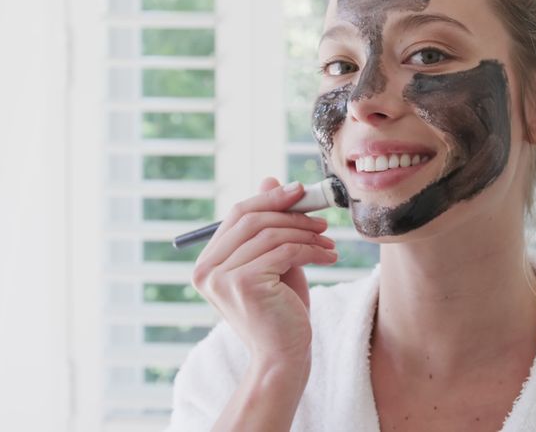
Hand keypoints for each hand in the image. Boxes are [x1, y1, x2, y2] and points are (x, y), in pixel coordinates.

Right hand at [191, 177, 337, 366]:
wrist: (283, 357)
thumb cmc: (281, 311)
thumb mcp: (276, 262)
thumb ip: (270, 225)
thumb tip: (271, 178)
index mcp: (208, 262)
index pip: (238, 214)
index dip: (270, 198)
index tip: (301, 192)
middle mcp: (206, 269)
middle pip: (251, 218)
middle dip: (291, 213)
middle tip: (322, 219)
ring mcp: (220, 277)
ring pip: (271, 234)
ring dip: (307, 234)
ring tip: (329, 244)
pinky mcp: (243, 284)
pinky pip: (283, 251)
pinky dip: (311, 250)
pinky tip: (329, 258)